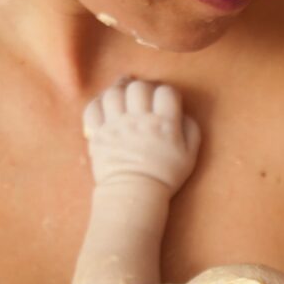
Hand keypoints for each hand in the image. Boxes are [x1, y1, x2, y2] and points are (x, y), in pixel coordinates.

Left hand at [83, 79, 200, 193]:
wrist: (134, 195)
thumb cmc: (164, 176)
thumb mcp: (190, 155)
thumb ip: (190, 129)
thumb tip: (182, 112)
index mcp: (164, 125)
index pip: (166, 92)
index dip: (167, 93)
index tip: (165, 102)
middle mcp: (139, 121)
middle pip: (138, 87)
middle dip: (143, 89)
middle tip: (143, 98)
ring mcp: (116, 126)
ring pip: (114, 93)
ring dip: (120, 91)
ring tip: (124, 98)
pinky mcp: (98, 134)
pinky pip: (93, 108)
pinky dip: (98, 103)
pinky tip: (107, 107)